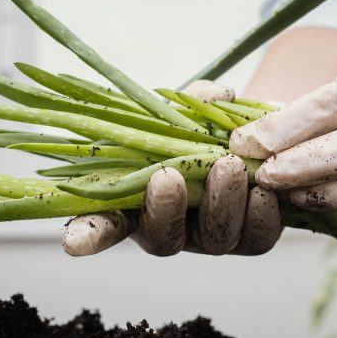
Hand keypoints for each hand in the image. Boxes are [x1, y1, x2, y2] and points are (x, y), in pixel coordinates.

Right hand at [62, 82, 282, 256]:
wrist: (261, 138)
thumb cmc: (207, 125)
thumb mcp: (191, 107)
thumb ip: (194, 103)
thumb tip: (214, 97)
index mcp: (139, 201)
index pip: (106, 225)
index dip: (89, 234)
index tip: (72, 240)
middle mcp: (173, 226)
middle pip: (163, 239)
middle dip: (165, 209)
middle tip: (170, 174)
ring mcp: (213, 236)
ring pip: (215, 239)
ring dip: (220, 203)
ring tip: (230, 166)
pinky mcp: (253, 237)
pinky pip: (257, 239)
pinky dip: (261, 217)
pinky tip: (265, 193)